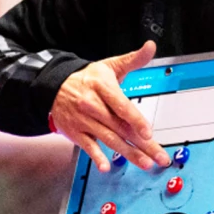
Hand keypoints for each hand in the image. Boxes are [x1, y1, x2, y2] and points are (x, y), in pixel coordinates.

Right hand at [50, 40, 171, 171]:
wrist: (54, 86)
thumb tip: (150, 46)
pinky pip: (88, 146)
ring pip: (109, 139)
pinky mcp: (76, 132)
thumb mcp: (109, 66)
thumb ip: (133, 59)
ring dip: (128, 154)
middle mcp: (93, 105)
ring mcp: (84, 120)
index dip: (136, 120)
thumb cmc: (87, 78)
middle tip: (159, 157)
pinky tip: (105, 167)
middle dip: (142, 144)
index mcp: (103, 87)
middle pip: (121, 127)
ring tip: (145, 163)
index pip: (122, 106)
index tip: (148, 133)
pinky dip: (96, 156)